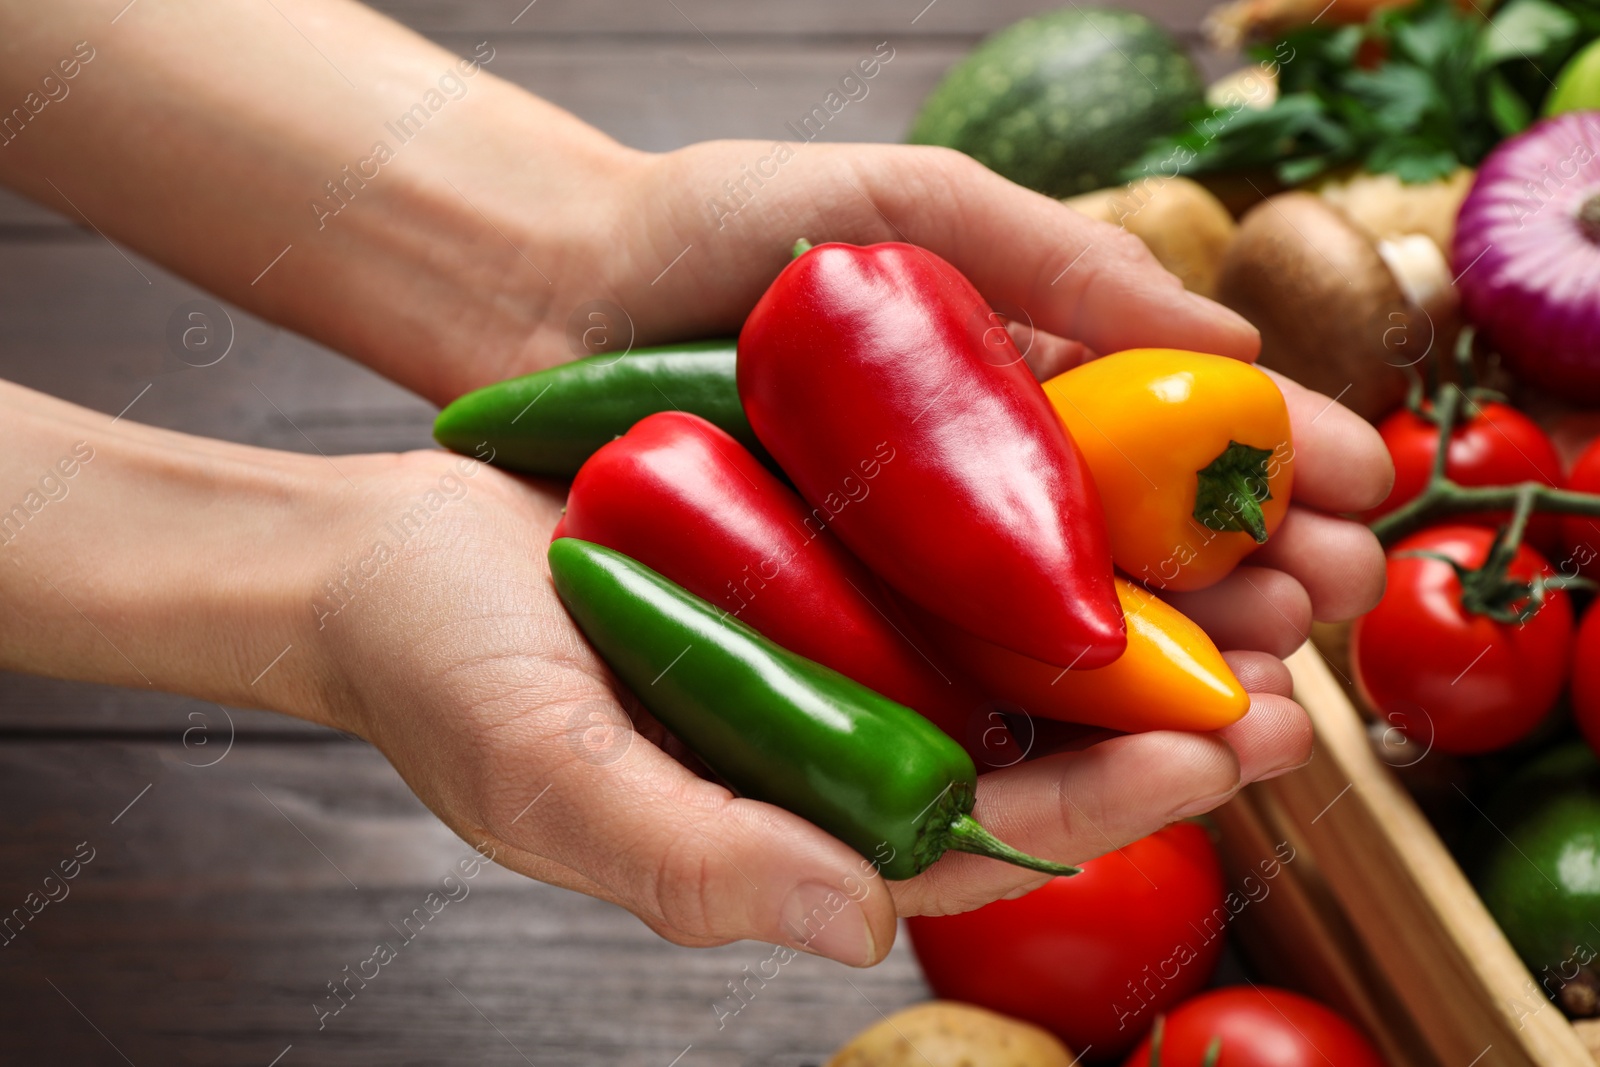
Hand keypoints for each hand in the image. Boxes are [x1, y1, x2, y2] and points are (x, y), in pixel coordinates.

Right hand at [320, 142, 1392, 958]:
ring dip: (1144, 595)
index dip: (1110, 801)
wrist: (383, 550)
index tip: (1222, 748)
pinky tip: (1125, 456)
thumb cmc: (449, 681)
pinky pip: (956, 523)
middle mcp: (848, 729)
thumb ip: (697, 863)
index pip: (988, 834)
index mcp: (808, 821)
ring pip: (1022, 626)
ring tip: (1263, 554)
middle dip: (1174, 702)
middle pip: (1039, 732)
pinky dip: (1044, 503)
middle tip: (1300, 651)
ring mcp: (844, 628)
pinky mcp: (828, 534)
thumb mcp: (553, 782)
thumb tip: (851, 924)